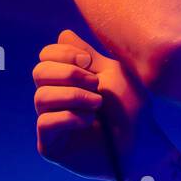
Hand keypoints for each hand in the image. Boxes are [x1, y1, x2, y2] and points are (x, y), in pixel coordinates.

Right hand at [33, 29, 170, 180]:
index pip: (45, 56)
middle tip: (96, 85)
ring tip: (98, 105)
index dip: (62, 53)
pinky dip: (69, 118)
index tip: (88, 62)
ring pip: (41, 97)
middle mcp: (56, 99)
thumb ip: (87, 54)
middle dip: (69, 74)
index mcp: (68, 80)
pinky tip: (88, 122)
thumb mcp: (112, 74)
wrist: (142, 145)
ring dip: (74, 96)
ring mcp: (51, 123)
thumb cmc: (132, 110)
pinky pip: (44, 122)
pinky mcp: (49, 146)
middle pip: (38, 72)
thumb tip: (63, 34)